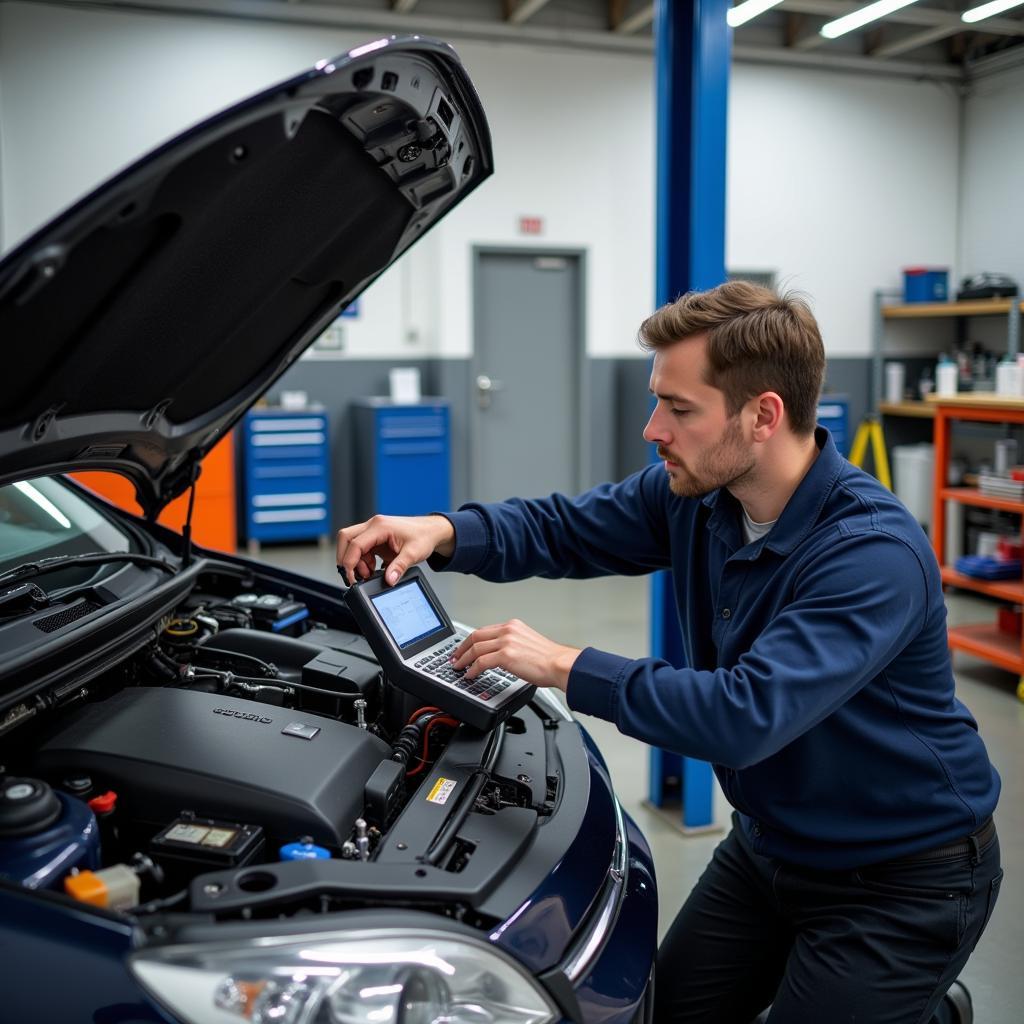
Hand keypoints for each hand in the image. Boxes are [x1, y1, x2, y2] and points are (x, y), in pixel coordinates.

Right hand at [336, 514, 454, 585]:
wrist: (431, 531)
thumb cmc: (423, 536)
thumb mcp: (413, 554)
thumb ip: (399, 567)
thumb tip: (388, 580)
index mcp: (380, 527)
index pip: (355, 543)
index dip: (350, 562)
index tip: (352, 577)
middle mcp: (373, 526)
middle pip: (346, 539)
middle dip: (346, 559)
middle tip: (354, 575)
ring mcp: (373, 531)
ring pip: (352, 544)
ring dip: (356, 561)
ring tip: (369, 573)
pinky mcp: (375, 538)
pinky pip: (361, 549)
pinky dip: (363, 561)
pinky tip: (372, 569)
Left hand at [451, 618, 581, 691]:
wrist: (560, 664)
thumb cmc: (549, 659)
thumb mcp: (528, 643)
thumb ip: (512, 644)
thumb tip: (499, 656)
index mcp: (513, 626)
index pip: (484, 630)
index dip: (470, 640)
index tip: (464, 648)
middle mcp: (508, 630)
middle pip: (475, 636)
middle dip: (461, 648)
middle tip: (454, 658)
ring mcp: (506, 641)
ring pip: (475, 648)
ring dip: (463, 659)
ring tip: (459, 668)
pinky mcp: (505, 655)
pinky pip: (481, 662)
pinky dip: (472, 669)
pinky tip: (470, 675)